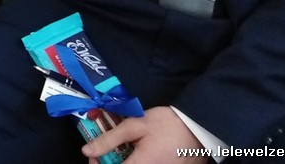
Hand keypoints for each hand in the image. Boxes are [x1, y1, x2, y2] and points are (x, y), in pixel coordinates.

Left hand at [81, 107, 200, 162]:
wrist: (198, 127)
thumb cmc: (167, 124)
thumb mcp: (135, 125)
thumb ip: (109, 139)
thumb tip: (87, 150)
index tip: (93, 154)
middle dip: (110, 161)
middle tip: (106, 149)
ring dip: (124, 160)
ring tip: (123, 148)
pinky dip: (136, 160)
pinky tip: (136, 151)